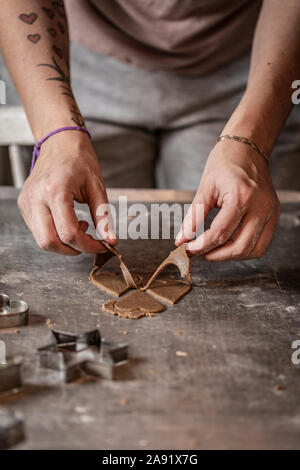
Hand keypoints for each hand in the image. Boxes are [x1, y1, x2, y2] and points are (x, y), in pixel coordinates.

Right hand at [18, 131, 116, 255]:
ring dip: (63, 243)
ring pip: (42, 240)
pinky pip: (38, 231)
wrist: (59, 142)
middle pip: (49, 242)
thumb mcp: (97, 187)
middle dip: (72, 250)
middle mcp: (36, 198)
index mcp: (56, 191)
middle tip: (88, 242)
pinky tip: (67, 221)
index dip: (87, 245)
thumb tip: (111, 240)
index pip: (69, 233)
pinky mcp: (24, 205)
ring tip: (78, 226)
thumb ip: (103, 217)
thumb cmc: (79, 160)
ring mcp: (27, 202)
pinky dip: (55, 234)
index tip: (101, 245)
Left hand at [176, 140, 280, 260]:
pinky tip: (229, 243)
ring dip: (231, 256)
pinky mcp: (274, 215)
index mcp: (242, 196)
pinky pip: (262, 243)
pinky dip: (244, 249)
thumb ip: (193, 217)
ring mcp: (271, 212)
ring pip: (253, 250)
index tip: (188, 248)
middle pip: (239, 247)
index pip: (220, 233)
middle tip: (200, 252)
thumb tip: (181, 239)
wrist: (247, 149)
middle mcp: (261, 206)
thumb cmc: (225, 164)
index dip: (201, 246)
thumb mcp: (204, 188)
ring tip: (213, 249)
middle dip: (216, 255)